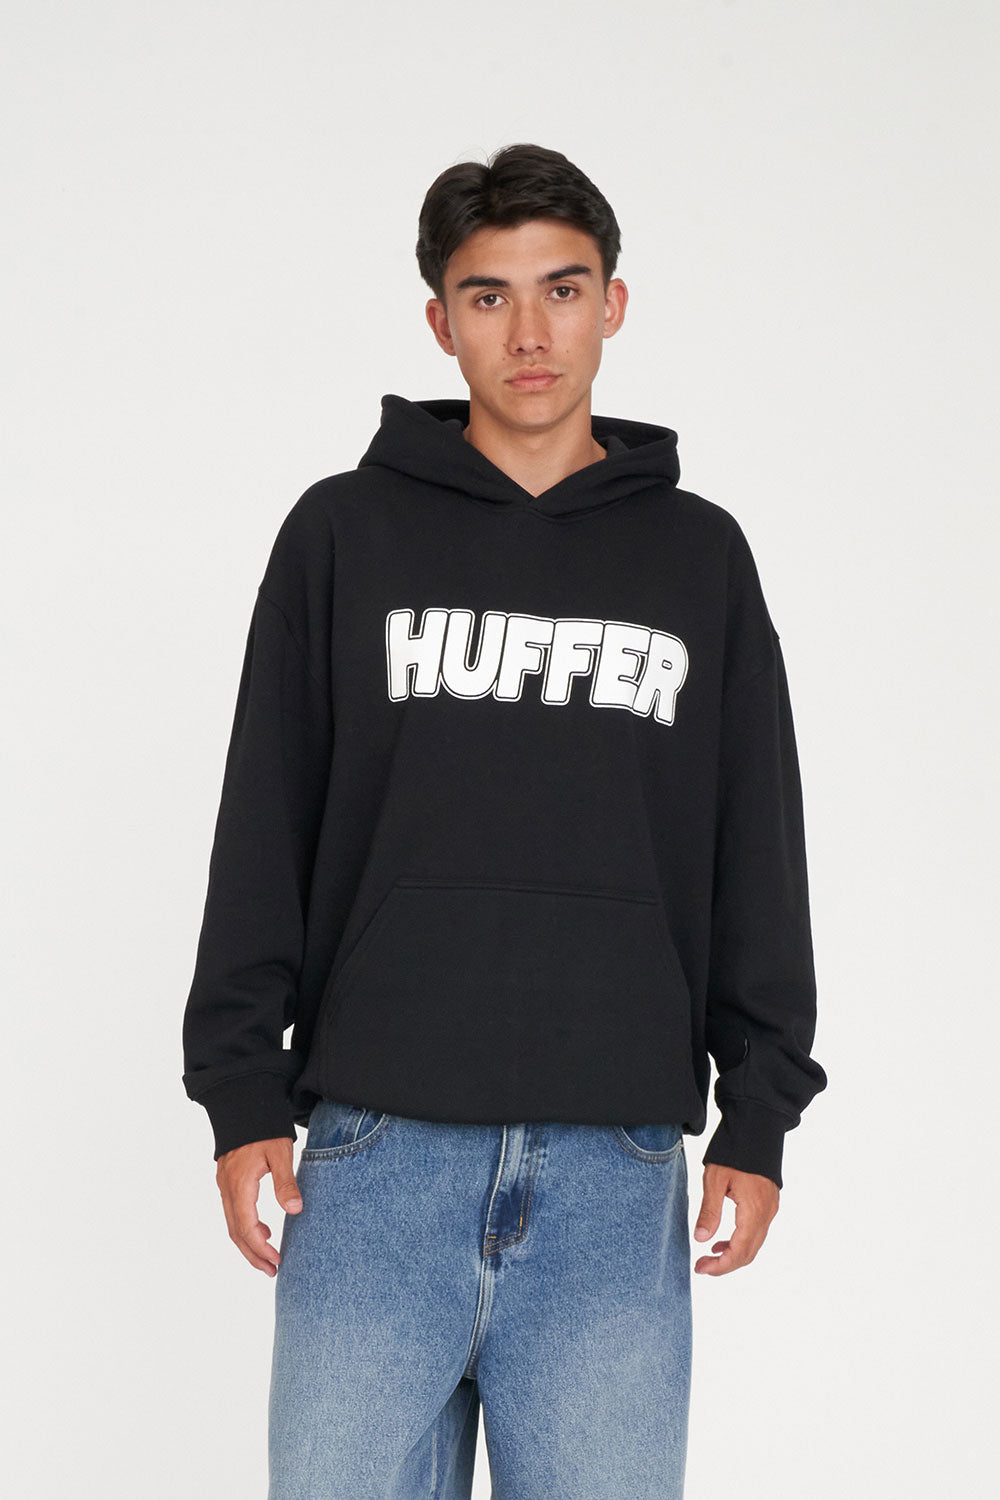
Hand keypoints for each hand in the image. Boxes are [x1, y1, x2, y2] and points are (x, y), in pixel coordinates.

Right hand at [215, 1137, 302, 1275]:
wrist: (243, 1103)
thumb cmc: (264, 1126)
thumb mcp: (280, 1152)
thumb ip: (286, 1182)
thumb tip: (295, 1210)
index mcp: (239, 1184)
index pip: (246, 1227)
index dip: (260, 1248)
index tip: (277, 1262)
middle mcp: (227, 1188)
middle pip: (235, 1232)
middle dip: (253, 1254)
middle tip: (272, 1271)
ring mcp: (224, 1184)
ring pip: (232, 1224)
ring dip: (249, 1243)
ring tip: (269, 1257)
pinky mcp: (227, 1180)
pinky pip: (233, 1212)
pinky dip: (246, 1227)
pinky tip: (264, 1229)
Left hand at [693, 1162, 778, 1275]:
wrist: (757, 1128)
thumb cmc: (734, 1151)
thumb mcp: (714, 1180)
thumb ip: (709, 1211)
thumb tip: (701, 1239)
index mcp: (754, 1211)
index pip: (739, 1252)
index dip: (720, 1266)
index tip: (700, 1268)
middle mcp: (767, 1214)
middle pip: (749, 1254)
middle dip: (725, 1265)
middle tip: (702, 1266)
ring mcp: (770, 1209)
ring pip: (754, 1245)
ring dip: (733, 1254)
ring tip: (709, 1254)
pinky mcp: (769, 1204)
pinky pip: (757, 1232)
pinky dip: (740, 1242)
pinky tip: (722, 1240)